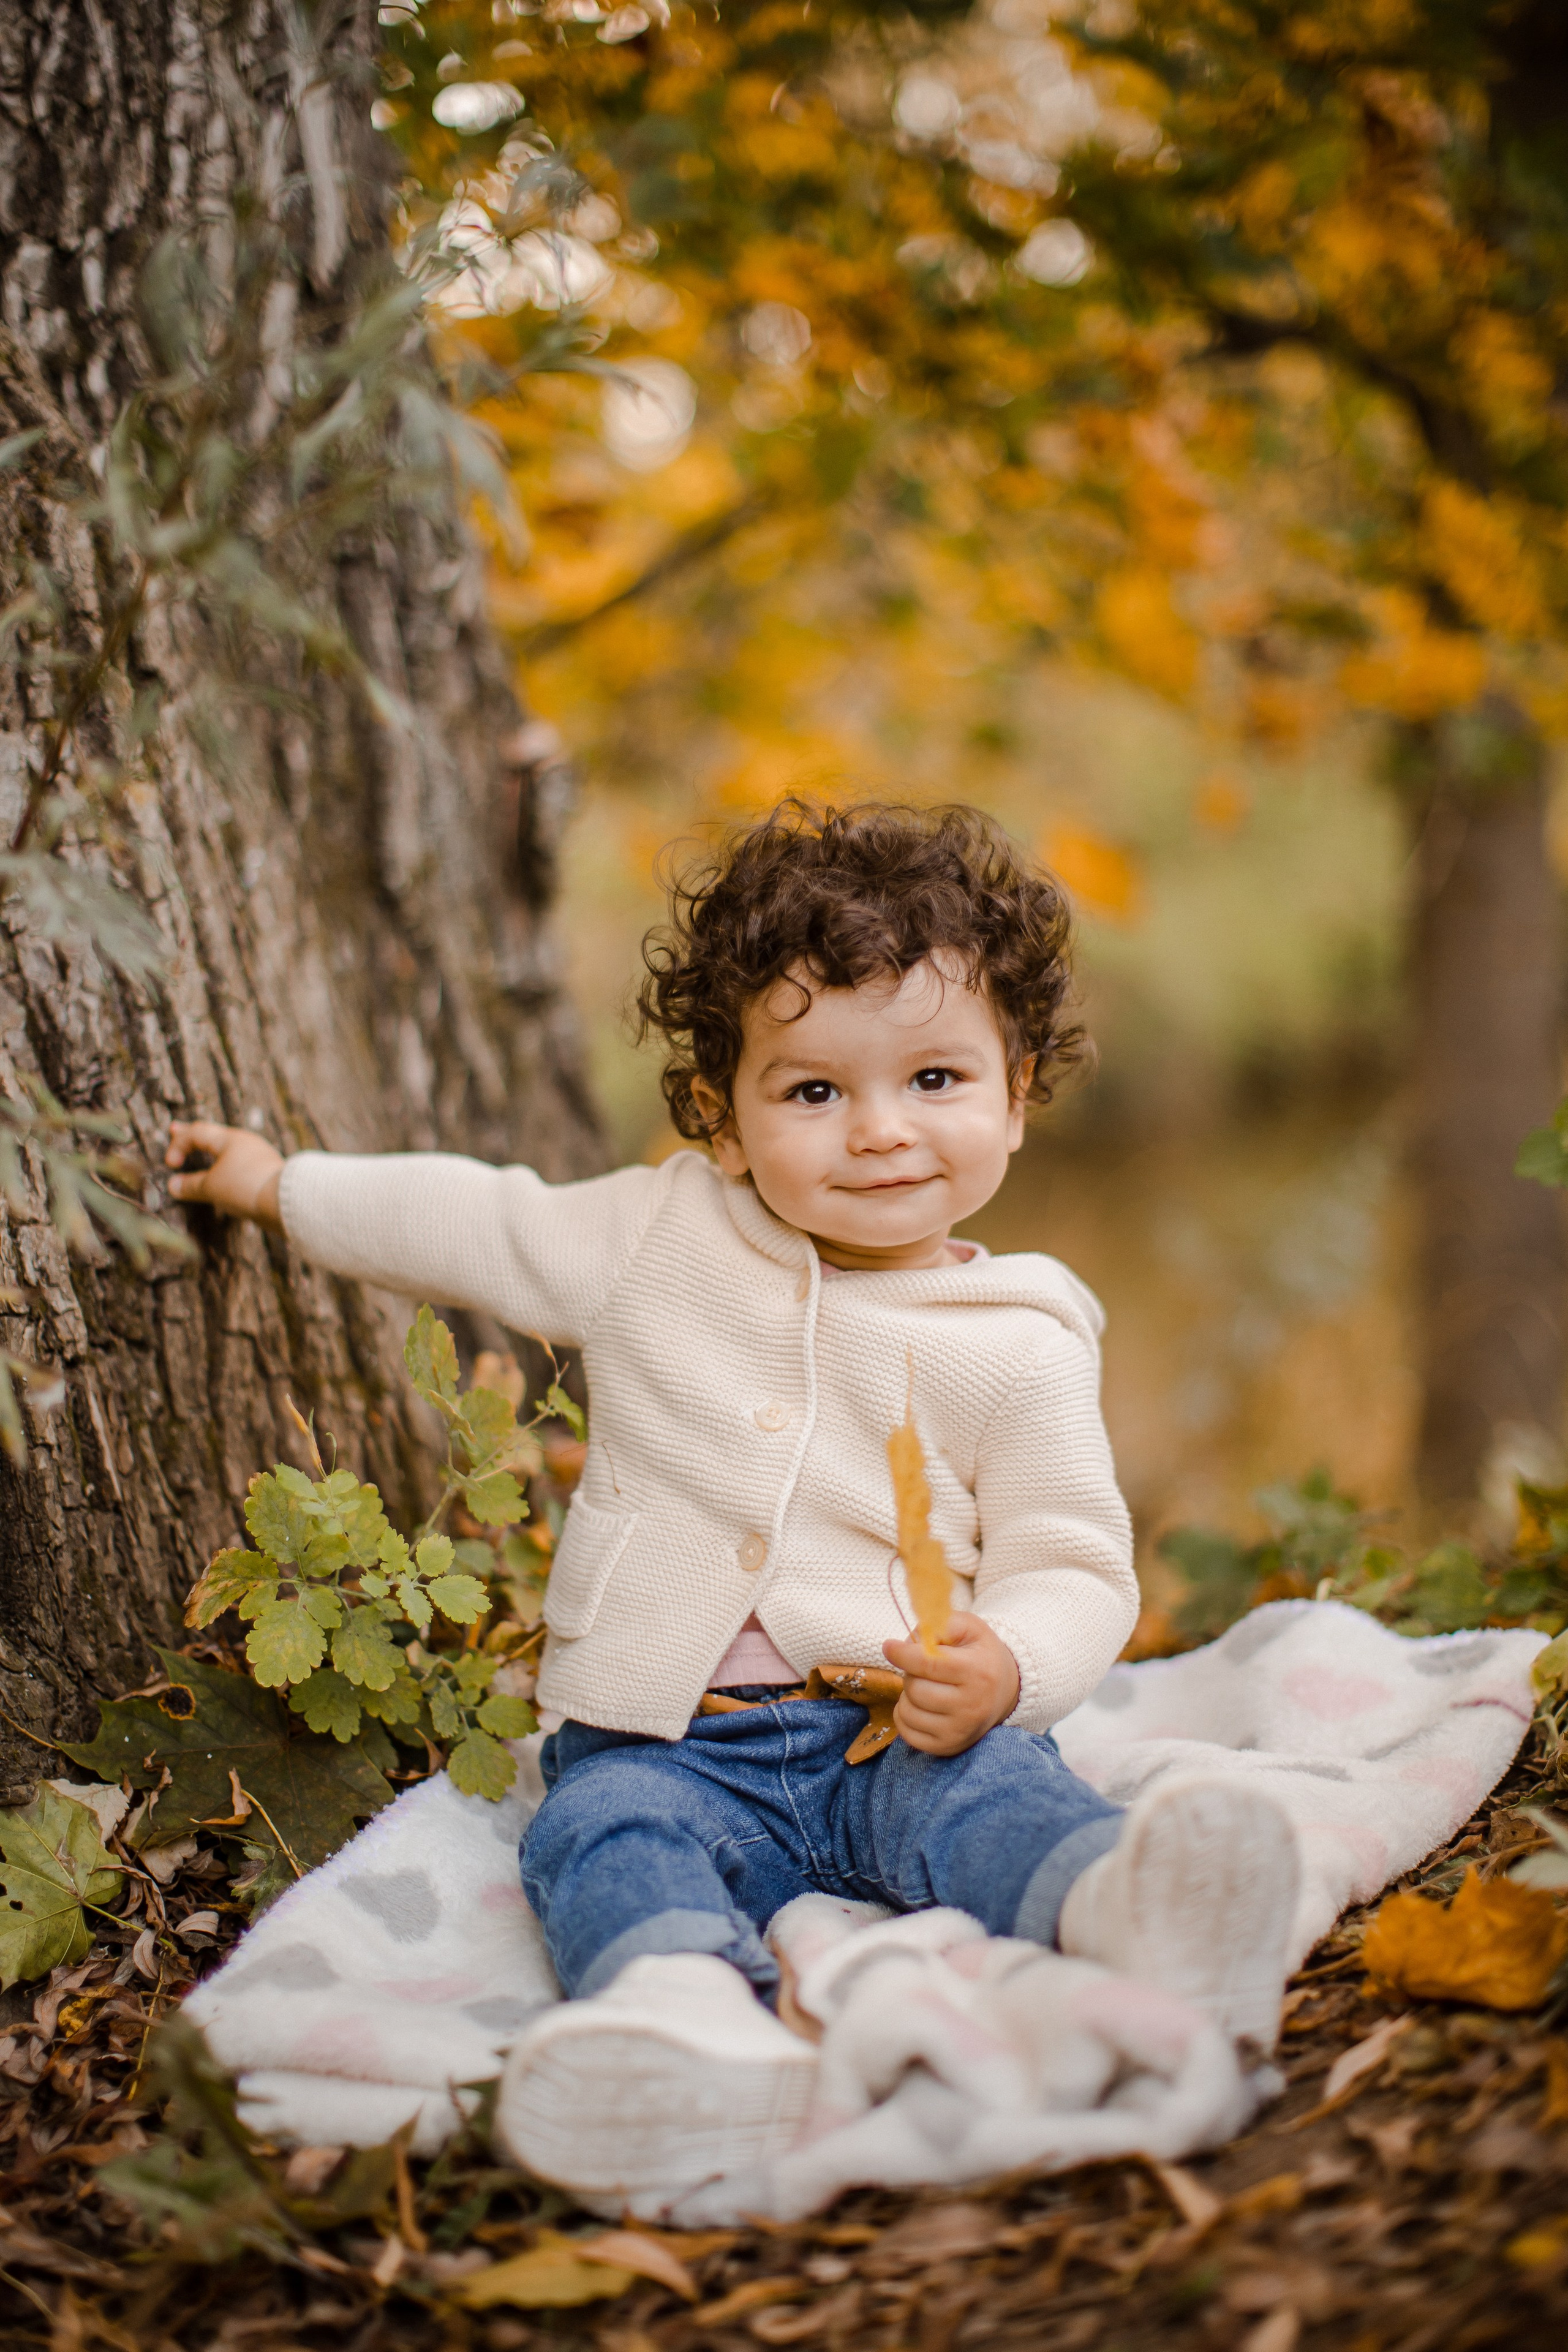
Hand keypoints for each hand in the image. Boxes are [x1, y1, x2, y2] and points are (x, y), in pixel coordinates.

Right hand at [165, 1120, 284, 1232]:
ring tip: (202, 1152)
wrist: (286, 1201)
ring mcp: (259, 1157)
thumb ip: (191, 1185)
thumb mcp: (212, 1187)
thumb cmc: (246, 1187)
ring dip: (211, 1153)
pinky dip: (226, 1167)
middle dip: (192, 1136)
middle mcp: (246, 1143)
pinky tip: (225, 1175)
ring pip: (229, 1151)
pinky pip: (240, 1166)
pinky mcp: (267, 1174)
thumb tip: (173, 1185)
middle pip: (214, 1136)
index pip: (197, 1132)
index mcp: (230, 1139)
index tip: (171, 1164)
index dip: (178, 1144)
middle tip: (175, 1128)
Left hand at [882, 1612, 1020, 1756]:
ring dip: (907, 1694)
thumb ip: (940, 1624)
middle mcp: (971, 1706)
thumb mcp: (969, 1627)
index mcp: (977, 1672)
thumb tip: (909, 1641)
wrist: (1005, 1691)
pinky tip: (919, 1704)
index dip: (902, 1654)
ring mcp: (959, 1731)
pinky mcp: (948, 1746)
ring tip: (924, 1685)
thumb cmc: (981, 1654)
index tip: (889, 1646)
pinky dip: (905, 1715)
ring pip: (908, 1711)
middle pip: (915, 1688)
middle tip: (921, 1668)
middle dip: (910, 1673)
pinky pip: (907, 1732)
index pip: (928, 1664)